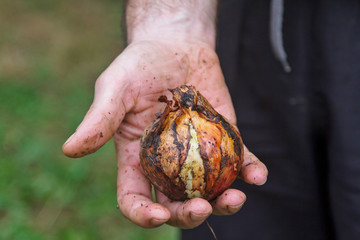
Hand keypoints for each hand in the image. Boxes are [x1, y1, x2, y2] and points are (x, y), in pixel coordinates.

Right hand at [62, 39, 267, 228]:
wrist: (175, 46)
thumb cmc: (140, 66)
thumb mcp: (115, 89)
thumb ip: (99, 120)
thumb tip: (70, 149)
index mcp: (136, 158)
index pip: (134, 198)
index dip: (143, 214)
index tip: (157, 216)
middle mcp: (167, 163)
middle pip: (176, 203)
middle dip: (188, 214)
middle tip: (201, 207)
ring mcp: (198, 154)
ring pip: (210, 191)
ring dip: (224, 202)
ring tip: (236, 196)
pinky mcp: (224, 139)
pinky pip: (239, 162)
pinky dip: (250, 171)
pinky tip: (257, 174)